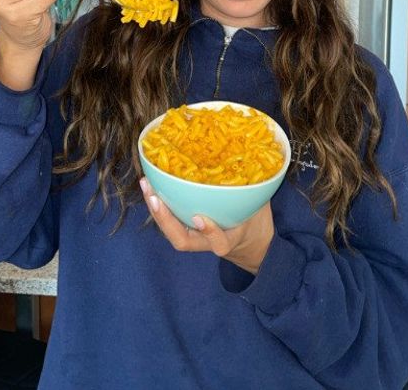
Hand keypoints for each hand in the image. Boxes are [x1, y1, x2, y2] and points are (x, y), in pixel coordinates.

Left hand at [140, 178, 274, 274]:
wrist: (251, 243)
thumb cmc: (255, 223)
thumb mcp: (261, 210)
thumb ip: (255, 194)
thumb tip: (257, 164)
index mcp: (230, 240)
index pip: (219, 243)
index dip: (210, 232)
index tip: (201, 218)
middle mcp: (208, 243)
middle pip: (182, 240)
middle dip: (166, 220)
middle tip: (155, 198)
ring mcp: (195, 237)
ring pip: (171, 231)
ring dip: (156, 210)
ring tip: (147, 185)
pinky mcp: (187, 228)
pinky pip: (170, 219)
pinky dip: (159, 203)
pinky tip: (151, 184)